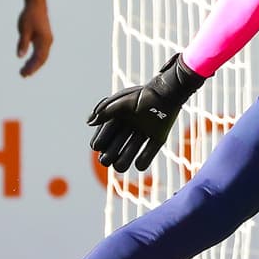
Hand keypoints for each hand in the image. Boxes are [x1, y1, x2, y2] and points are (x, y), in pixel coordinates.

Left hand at [16, 0, 51, 76]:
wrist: (36, 4)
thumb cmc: (30, 15)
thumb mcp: (24, 29)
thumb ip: (23, 43)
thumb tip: (20, 56)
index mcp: (44, 40)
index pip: (39, 58)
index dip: (32, 67)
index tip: (24, 74)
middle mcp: (48, 42)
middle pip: (41, 59)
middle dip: (33, 68)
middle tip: (22, 75)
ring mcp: (46, 40)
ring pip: (41, 57)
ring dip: (33, 65)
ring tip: (23, 72)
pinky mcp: (43, 38)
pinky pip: (40, 52)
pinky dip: (34, 59)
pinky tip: (26, 62)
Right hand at [87, 54, 204, 172]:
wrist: (169, 93)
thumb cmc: (144, 95)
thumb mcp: (123, 101)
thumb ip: (106, 110)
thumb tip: (89, 122)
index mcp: (121, 116)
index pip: (106, 132)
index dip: (100, 140)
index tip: (97, 146)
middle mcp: (131, 125)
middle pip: (117, 144)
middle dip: (110, 153)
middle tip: (106, 160)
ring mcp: (145, 131)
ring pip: (131, 150)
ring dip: (124, 159)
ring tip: (119, 165)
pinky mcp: (158, 137)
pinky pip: (150, 152)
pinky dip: (144, 160)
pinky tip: (138, 164)